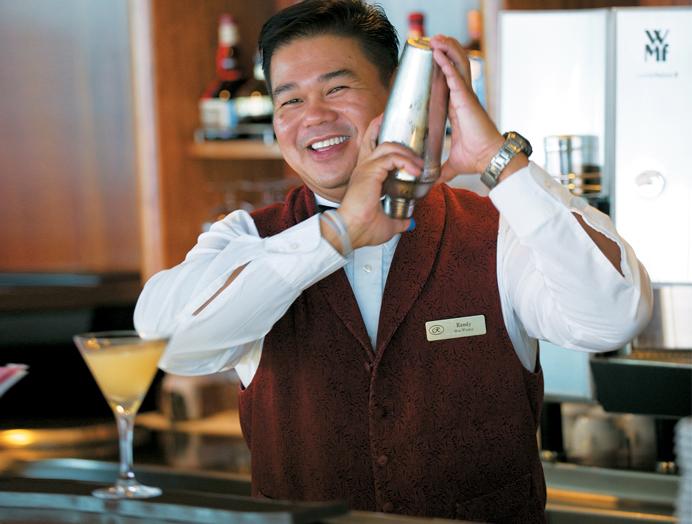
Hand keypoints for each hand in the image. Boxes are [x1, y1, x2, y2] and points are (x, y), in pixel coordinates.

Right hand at [337, 114, 421, 248]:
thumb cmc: (362, 229)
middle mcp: (364, 170)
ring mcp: (366, 168)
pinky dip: (406, 162)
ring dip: (407, 153)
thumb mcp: (387, 225)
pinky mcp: (371, 171)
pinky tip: (416, 171)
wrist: (351, 232)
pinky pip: (392, 157)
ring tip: (419, 165)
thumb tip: (408, 222)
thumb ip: (398, 221)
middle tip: (418, 158)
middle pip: (382, 144)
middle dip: (402, 145)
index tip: (411, 157)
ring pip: (389, 147)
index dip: (394, 152)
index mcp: (366, 179)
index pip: (379, 156)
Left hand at [429, 35, 504, 182]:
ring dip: (446, 50)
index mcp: (457, 108)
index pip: (448, 81)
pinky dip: (446, 63)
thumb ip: (442, 170)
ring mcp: (465, 97)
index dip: (441, 68)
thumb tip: (432, 182)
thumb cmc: (476, 158)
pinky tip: (438, 53)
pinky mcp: (466, 99)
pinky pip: (456, 76)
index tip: (430, 58)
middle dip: (445, 51)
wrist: (489, 160)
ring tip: (435, 38)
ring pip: (457, 65)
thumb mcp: (452, 163)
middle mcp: (462, 98)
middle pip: (454, 67)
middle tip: (432, 41)